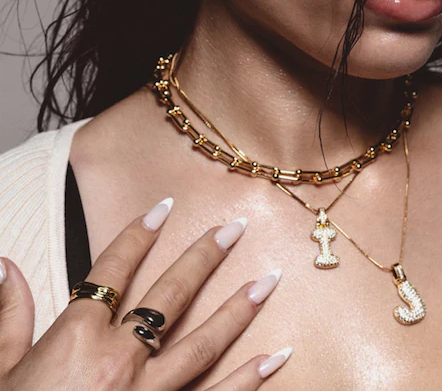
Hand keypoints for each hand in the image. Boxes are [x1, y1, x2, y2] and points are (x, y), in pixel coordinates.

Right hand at [0, 198, 290, 389]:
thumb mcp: (2, 370)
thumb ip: (9, 316)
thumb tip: (4, 266)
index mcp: (77, 338)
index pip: (113, 269)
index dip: (138, 234)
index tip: (163, 208)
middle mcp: (119, 359)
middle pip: (170, 294)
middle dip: (204, 257)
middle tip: (234, 228)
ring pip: (203, 341)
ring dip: (239, 308)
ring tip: (268, 280)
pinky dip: (248, 378)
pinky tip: (274, 357)